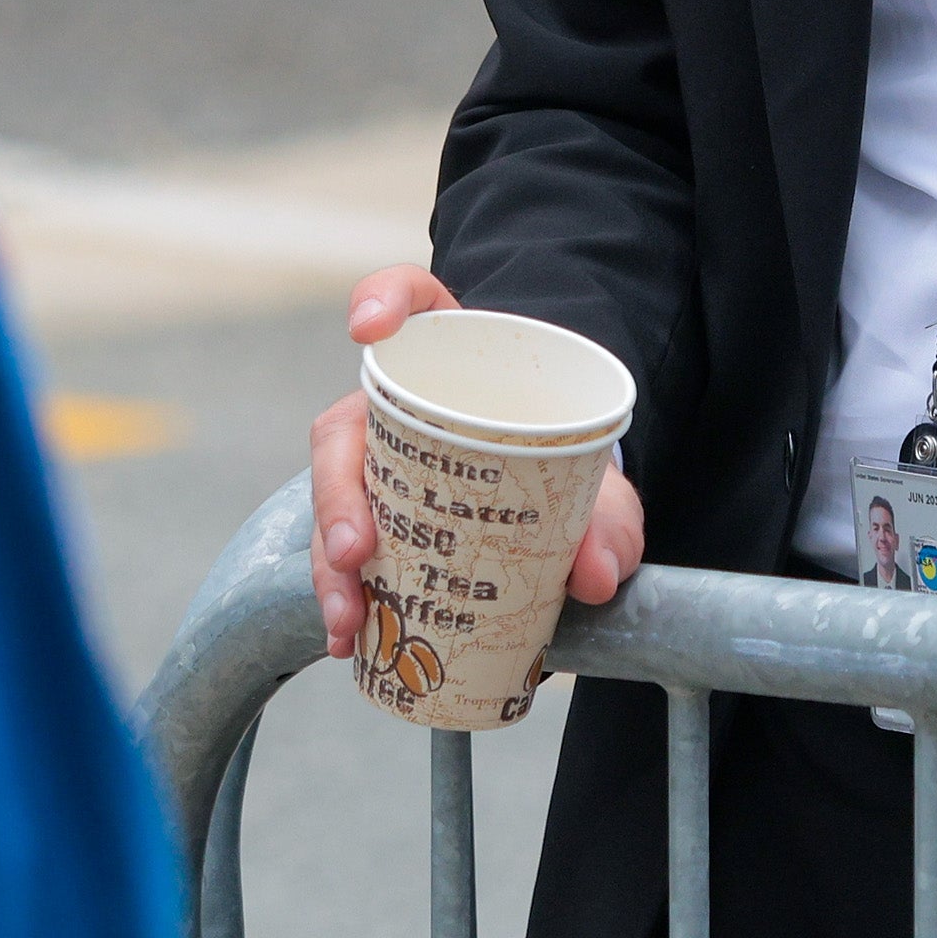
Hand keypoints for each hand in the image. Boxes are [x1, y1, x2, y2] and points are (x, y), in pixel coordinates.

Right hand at [312, 267, 644, 656]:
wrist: (561, 495)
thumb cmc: (566, 462)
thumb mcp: (597, 488)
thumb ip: (609, 523)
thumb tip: (595, 576)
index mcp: (455, 356)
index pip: (412, 300)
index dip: (383, 299)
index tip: (368, 327)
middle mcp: (400, 403)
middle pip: (345, 428)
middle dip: (337, 491)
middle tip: (356, 552)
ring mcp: (377, 460)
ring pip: (332, 499)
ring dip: (328, 561)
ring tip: (347, 618)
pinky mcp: (371, 515)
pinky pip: (339, 550)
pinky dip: (338, 595)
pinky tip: (345, 638)